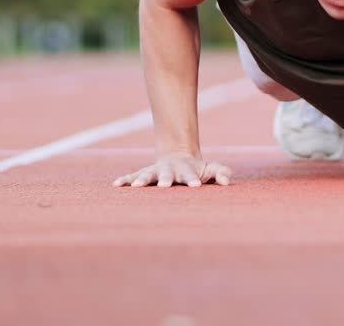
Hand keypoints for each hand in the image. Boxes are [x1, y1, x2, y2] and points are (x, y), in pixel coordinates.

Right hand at [113, 153, 231, 187]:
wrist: (179, 156)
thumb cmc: (198, 169)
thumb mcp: (212, 169)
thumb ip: (221, 173)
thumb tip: (226, 182)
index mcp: (186, 169)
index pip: (190, 174)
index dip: (192, 179)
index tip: (196, 186)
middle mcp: (169, 169)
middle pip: (167, 173)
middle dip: (165, 179)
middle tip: (164, 186)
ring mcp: (156, 171)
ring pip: (148, 174)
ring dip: (142, 180)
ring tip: (136, 186)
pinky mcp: (144, 174)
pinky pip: (133, 176)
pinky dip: (125, 179)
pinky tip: (116, 184)